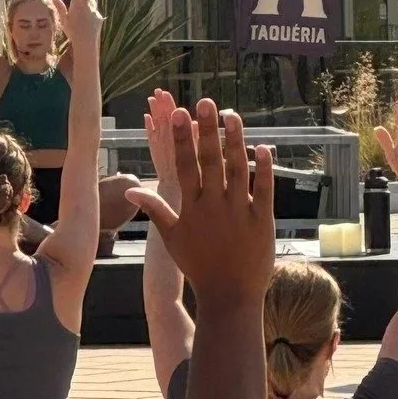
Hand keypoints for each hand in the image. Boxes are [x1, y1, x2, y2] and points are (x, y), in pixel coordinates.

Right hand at [61, 0, 101, 54]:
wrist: (86, 43)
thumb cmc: (72, 33)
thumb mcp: (64, 21)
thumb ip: (60, 8)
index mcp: (76, 6)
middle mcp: (86, 6)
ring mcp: (94, 11)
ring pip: (91, 2)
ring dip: (88, 1)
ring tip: (82, 15)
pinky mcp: (99, 16)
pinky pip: (94, 12)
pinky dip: (91, 14)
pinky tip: (87, 23)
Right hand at [128, 100, 274, 311]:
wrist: (229, 295)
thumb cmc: (198, 266)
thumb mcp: (171, 239)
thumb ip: (155, 210)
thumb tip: (133, 190)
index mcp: (191, 208)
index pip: (184, 166)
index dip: (182, 138)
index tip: (179, 114)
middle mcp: (214, 205)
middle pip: (210, 161)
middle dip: (206, 130)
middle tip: (205, 102)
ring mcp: (239, 211)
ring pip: (237, 169)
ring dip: (235, 140)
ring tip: (232, 115)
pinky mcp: (262, 220)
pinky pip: (264, 189)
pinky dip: (263, 168)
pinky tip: (263, 147)